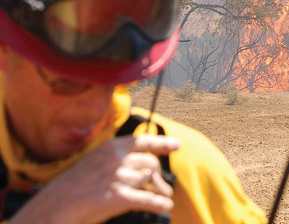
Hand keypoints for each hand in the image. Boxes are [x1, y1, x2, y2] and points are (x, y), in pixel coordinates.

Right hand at [9, 134, 179, 223]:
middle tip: (164, 186)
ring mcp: (119, 177)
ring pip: (150, 180)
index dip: (162, 143)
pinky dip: (158, 203)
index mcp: (110, 148)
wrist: (52, 208)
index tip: (176, 145)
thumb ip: (112, 161)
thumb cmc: (68, 189)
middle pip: (150, 162)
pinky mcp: (119, 197)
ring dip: (160, 190)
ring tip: (165, 197)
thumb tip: (136, 167)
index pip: (143, 141)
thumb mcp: (91, 164)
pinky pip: (147, 199)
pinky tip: (164, 206)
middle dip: (159, 175)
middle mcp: (117, 159)